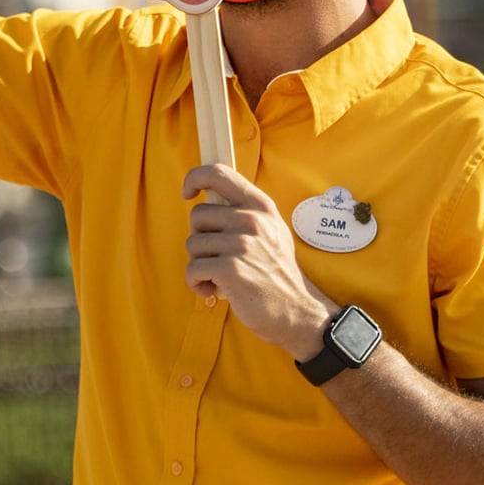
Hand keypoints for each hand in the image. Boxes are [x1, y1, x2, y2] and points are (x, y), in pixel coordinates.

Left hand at [182, 164, 337, 359]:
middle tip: (219, 256)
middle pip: (197, 215)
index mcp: (260, 205)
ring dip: (200, 264)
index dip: (195, 178)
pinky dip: (197, 283)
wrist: (296, 311)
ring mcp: (241, 244)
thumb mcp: (271, 229)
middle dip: (201, 239)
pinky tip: (214, 289)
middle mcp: (251, 220)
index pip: (218, 173)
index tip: (187, 193)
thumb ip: (245, 210)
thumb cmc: (277, 271)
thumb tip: (209, 195)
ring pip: (192, 245)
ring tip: (221, 276)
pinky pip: (192, 270)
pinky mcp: (231, 270)